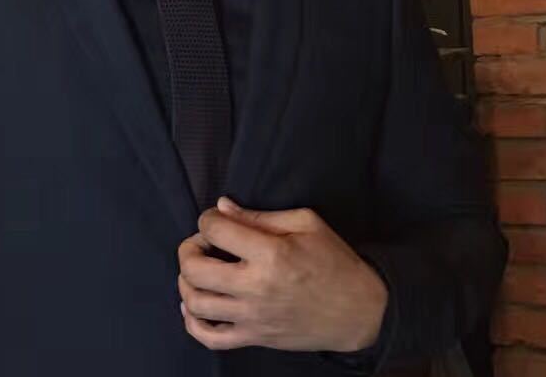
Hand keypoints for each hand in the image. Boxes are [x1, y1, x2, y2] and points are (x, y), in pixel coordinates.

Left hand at [176, 196, 387, 352]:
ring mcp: (253, 317)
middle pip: (195, 269)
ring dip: (186, 282)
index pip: (215, 230)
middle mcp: (256, 288)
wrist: (359, 311)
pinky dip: (192, 323)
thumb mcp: (305, 223)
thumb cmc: (334, 261)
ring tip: (199, 270)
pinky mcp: (255, 338)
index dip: (207, 219)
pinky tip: (192, 306)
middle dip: (188, 249)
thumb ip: (259, 215)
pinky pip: (210, 338)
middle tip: (201, 242)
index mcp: (270, 253)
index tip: (215, 219)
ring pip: (196, 304)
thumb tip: (222, 206)